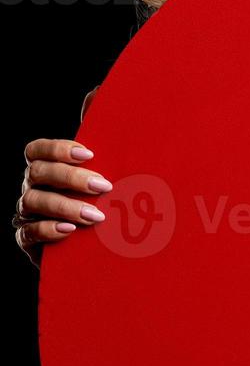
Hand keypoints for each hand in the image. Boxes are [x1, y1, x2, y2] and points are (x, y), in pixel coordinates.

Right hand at [14, 138, 110, 266]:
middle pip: (38, 173)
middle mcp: (33, 187)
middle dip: (71, 178)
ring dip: (65, 206)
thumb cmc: (103, 204)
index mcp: (47, 169)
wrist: (93, 248)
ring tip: (95, 215)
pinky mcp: (28, 239)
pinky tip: (70, 230)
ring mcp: (28, 213)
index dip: (57, 149)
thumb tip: (102, 117)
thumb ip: (105, 157)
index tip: (89, 154)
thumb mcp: (105, 181)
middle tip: (103, 186)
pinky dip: (49, 229)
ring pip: (32, 201)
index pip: (36, 150)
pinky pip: (28, 232)